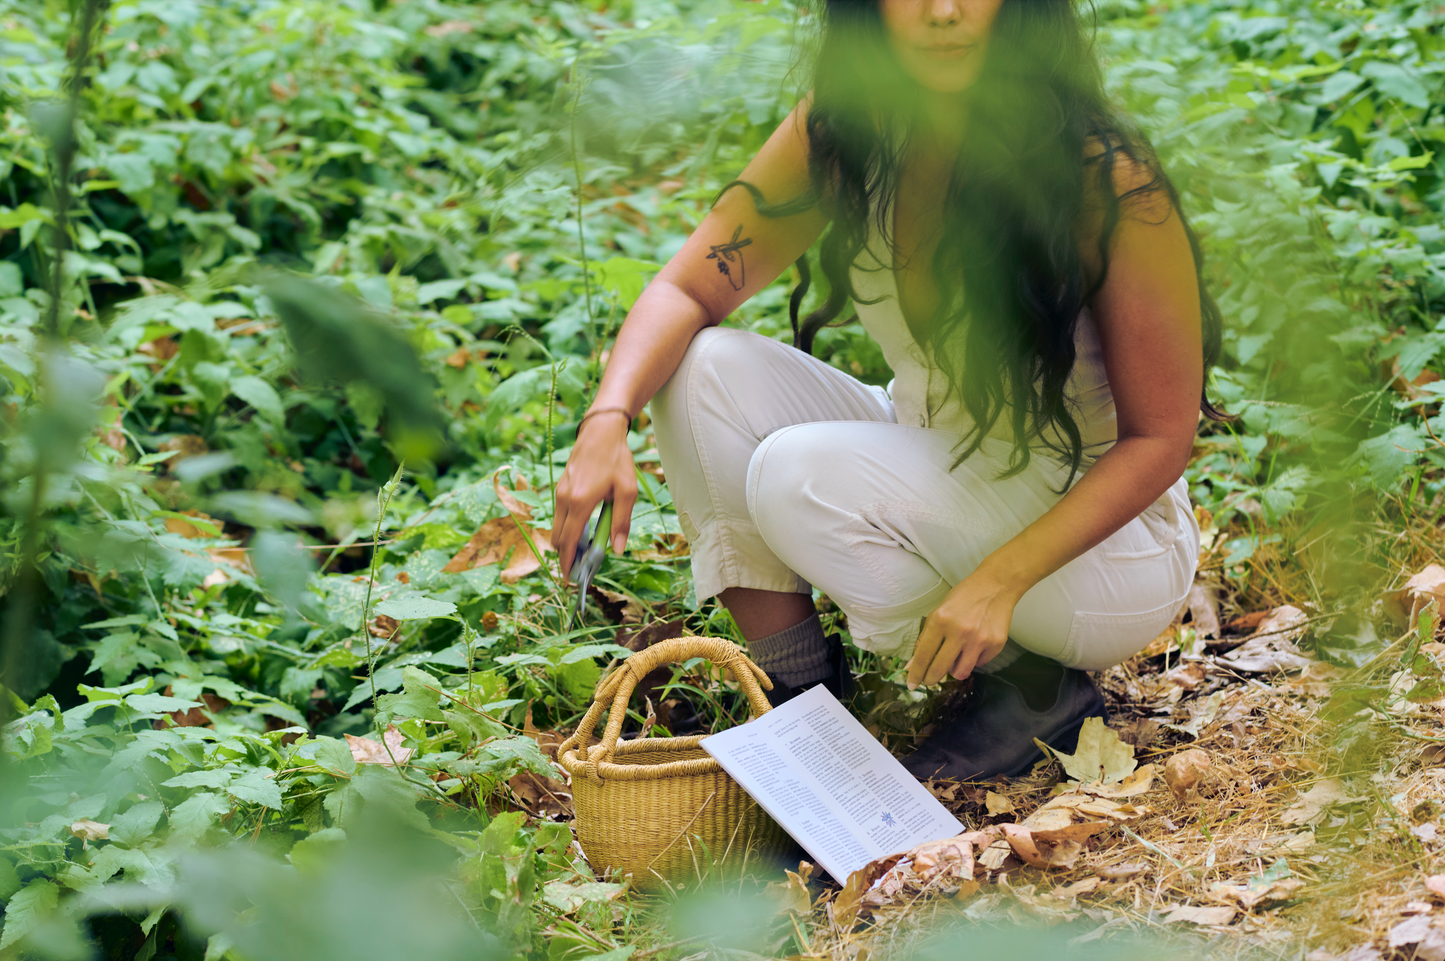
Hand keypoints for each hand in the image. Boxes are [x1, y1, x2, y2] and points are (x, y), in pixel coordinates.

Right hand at [553, 412, 636, 578]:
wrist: (600, 431)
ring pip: (557, 526)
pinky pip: (559, 514)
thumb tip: (616, 549)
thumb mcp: (626, 491)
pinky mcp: (561, 487)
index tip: (571, 579)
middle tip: (583, 566)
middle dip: (566, 555)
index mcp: (580, 502)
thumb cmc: (616, 459)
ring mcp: (559, 492)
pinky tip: (584, 527)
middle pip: (558, 538)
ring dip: (567, 541)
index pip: (568, 541)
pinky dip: (567, 526)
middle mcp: (564, 499)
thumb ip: (620, 522)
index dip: (568, 562)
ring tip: (586, 548)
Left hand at [906, 572, 1022, 687]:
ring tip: (955, 657)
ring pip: (960, 673)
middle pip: (939, 669)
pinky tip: (975, 644)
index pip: (923, 655)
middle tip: (929, 680)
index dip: (916, 673)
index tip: (912, 683)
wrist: (995, 586)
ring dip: (954, 671)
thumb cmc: (964, 598)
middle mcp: (960, 631)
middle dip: (931, 679)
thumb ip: (925, 639)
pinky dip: (973, 659)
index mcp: (941, 620)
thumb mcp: (939, 612)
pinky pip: (979, 664)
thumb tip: (913, 665)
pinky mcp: (996, 644)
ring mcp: (980, 639)